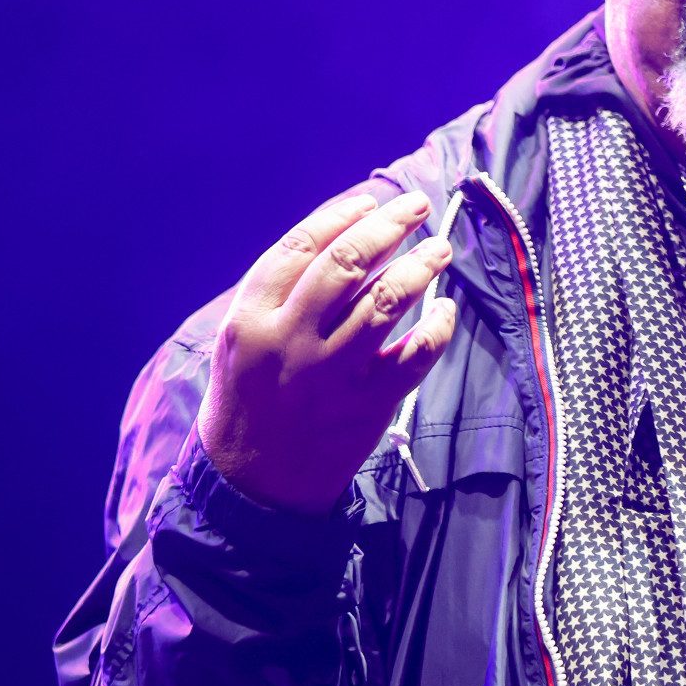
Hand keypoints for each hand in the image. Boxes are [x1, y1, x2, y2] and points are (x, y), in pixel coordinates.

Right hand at [196, 190, 457, 513]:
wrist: (252, 485)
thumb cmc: (249, 397)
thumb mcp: (240, 338)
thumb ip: (280, 291)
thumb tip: (344, 234)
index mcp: (251, 318)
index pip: (303, 246)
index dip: (343, 214)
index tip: (372, 200)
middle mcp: (290, 341)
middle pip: (349, 263)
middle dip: (389, 226)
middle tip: (416, 206)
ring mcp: (331, 374)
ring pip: (388, 301)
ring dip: (421, 266)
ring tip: (440, 249)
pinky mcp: (367, 405)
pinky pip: (415, 355)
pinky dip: (437, 327)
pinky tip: (445, 310)